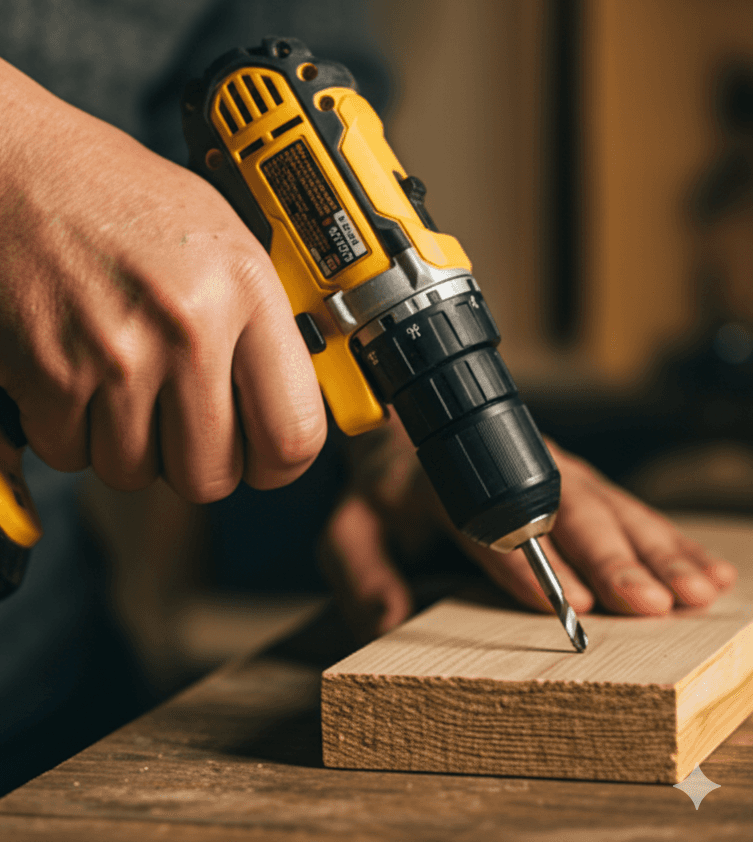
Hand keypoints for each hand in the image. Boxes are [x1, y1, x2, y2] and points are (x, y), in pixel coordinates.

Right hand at [0, 30, 326, 501]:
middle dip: (189, 461)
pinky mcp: (51, 378)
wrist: (3, 169)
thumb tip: (280, 391)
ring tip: (110, 378)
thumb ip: (253, 317)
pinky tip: (67, 373)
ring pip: (134, 473)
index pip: (293, 433)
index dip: (275, 462)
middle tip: (170, 421)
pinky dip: (64, 429)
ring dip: (120, 443)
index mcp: (244, 289)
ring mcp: (119, 357)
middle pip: (210, 475)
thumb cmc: (106, 193)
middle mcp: (189, 327)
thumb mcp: (213, 232)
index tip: (256, 454)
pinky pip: (70, 454)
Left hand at [322, 419, 738, 640]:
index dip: (526, 563)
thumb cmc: (382, 493)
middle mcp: (503, 469)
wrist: (401, 437)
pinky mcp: (574, 479)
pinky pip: (627, 507)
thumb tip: (390, 619)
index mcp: (441, 481)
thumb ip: (362, 573)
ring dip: (653, 549)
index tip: (565, 601)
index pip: (485, 523)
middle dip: (609, 557)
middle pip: (563, 510)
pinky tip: (705, 569)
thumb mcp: (349, 528)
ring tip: (692, 590)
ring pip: (608, 506)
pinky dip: (668, 539)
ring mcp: (547, 469)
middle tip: (647, 602)